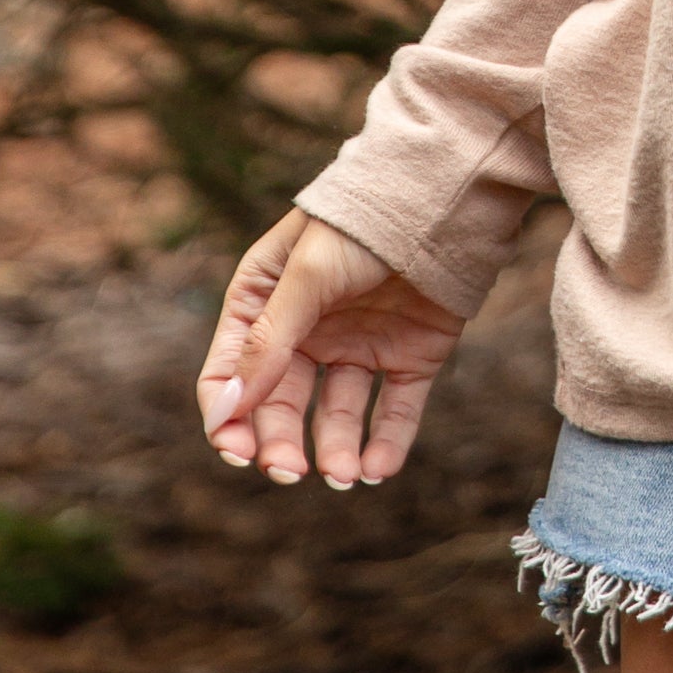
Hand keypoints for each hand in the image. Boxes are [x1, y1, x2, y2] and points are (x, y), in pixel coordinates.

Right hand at [196, 210, 466, 491]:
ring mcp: (360, 344)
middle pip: (281, 403)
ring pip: (339, 415)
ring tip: (344, 475)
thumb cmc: (362, 223)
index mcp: (266, 302)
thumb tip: (228, 408)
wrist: (444, 196)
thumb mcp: (307, 275)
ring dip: (337, 450)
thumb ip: (270, 340)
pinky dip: (387, 443)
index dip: (229, 416)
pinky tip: (378, 469)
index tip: (237, 452)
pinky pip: (395, 410)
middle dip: (281, 443)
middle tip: (291, 473)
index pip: (231, 372)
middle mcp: (309, 329)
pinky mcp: (410, 355)